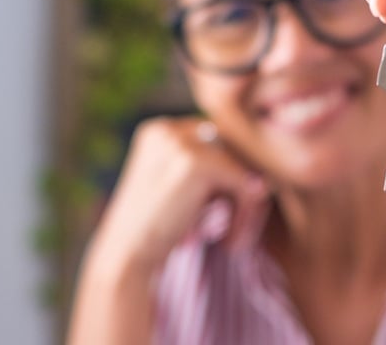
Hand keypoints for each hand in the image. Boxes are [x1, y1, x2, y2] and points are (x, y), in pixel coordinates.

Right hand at [82, 117, 270, 281]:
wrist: (126, 256)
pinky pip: (245, 181)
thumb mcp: (173, 185)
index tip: (230, 209)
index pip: (215, 138)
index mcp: (157, 130)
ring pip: (240, 163)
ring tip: (235, 235)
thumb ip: (203, 165)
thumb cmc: (153, 229)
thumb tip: (260, 170)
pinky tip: (231, 241)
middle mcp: (166, 129)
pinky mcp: (195, 163)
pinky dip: (246, 212)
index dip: (228, 172)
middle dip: (240, 183)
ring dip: (246, 201)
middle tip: (239, 224)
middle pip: (230, 146)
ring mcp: (179, 143)